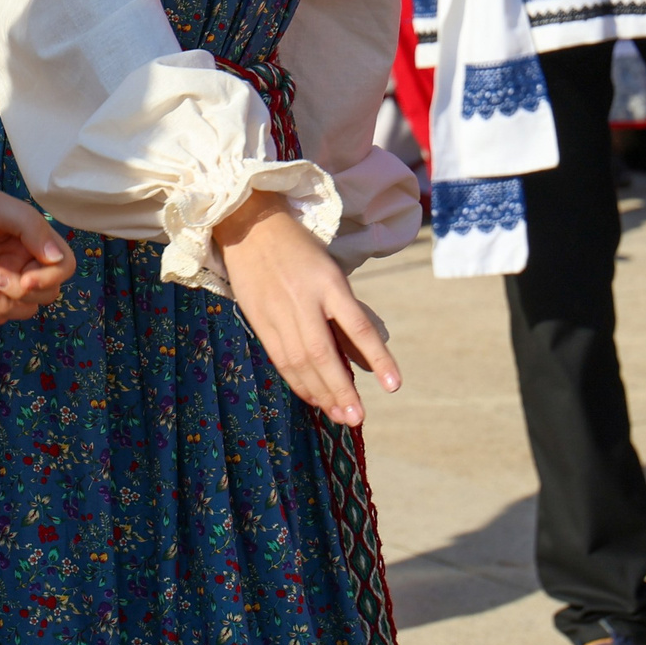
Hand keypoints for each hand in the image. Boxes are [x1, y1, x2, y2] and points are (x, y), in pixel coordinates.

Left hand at [0, 170, 75, 323]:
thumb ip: (31, 228)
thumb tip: (58, 259)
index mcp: (31, 235)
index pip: (63, 265)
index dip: (52, 278)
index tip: (27, 280)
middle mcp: (20, 256)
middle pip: (46, 292)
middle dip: (22, 294)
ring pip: (23, 308)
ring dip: (5, 308)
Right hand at [216, 191, 399, 425]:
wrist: (252, 227)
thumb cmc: (301, 251)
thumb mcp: (332, 274)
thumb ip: (348, 317)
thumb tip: (366, 364)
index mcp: (330, 283)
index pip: (358, 327)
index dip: (378, 359)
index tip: (393, 387)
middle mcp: (304, 300)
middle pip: (324, 354)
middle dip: (341, 390)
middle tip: (357, 418)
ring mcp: (278, 312)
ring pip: (300, 362)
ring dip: (320, 393)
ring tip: (339, 415)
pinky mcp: (259, 320)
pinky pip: (281, 359)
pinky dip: (298, 382)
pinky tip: (312, 398)